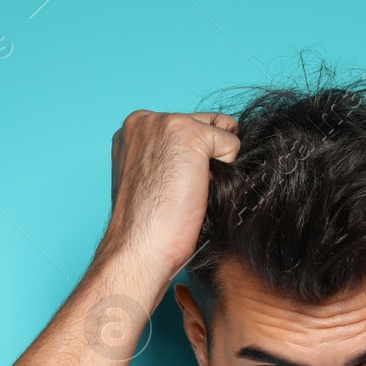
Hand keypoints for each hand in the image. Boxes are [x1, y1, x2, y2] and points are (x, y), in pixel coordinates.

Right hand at [100, 109, 240, 277]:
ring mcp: (167, 123)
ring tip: (189, 192)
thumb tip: (204, 151)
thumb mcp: (149, 177)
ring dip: (215, 165)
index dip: (191, 159)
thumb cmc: (147, 225)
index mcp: (133, 128)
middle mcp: (147, 118)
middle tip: (181, 192)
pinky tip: (199, 190)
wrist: (141, 247)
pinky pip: (232, 144)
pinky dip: (226, 171)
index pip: (185, 125)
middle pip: (205, 124)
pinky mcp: (191, 135)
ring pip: (220, 132)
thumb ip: (165, 155)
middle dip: (205, 157)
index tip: (171, 185)